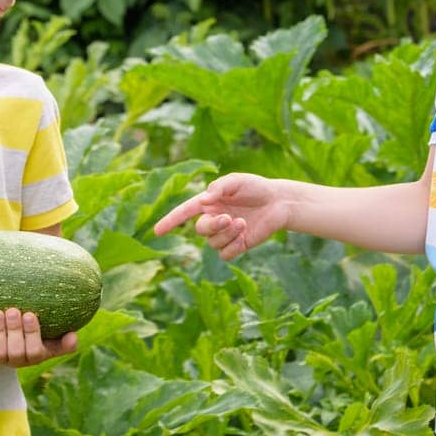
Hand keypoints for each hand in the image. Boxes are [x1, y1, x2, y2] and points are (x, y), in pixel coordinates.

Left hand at [0, 308, 77, 366]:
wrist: (10, 338)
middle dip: (14, 331)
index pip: (35, 351)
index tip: (30, 314)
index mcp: (36, 355)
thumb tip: (73, 337)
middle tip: (12, 310)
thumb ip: (64, 341)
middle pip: (15, 351)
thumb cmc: (36, 334)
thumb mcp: (52, 339)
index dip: (32, 334)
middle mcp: (17, 359)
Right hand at [152, 173, 289, 259]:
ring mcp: (224, 234)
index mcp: (209, 203)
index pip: (185, 212)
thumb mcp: (237, 181)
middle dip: (213, 226)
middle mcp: (213, 219)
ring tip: (243, 223)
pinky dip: (233, 246)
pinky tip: (244, 236)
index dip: (170, 221)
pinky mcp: (237, 245)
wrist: (278, 202)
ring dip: (227, 234)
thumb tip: (205, 199)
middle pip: (201, 229)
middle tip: (229, 218)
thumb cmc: (256, 188)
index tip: (157, 231)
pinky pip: (225, 254)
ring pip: (213, 243)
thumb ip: (220, 187)